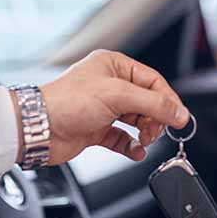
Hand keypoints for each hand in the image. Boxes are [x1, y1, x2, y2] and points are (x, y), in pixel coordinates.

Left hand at [20, 49, 189, 165]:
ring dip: (145, 132)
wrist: (36, 129)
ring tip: (146, 140)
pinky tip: (136, 150)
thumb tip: (179, 113)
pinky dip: (132, 146)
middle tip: (158, 131)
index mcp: (114, 66)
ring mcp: (103, 108)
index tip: (180, 118)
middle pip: (147, 102)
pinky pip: (123, 138)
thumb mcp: (118, 96)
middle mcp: (109, 85)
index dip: (168, 100)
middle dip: (155, 118)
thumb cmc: (66, 102)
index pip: (153, 81)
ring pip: (137, 120)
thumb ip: (153, 104)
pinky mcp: (96, 129)